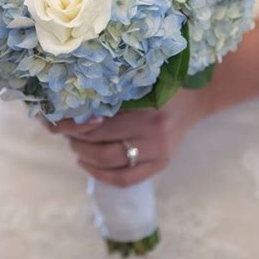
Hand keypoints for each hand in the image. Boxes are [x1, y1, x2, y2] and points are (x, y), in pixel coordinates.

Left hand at [42, 89, 205, 186]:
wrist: (195, 99)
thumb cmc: (163, 84)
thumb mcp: (140, 80)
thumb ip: (114, 89)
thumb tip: (73, 100)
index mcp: (147, 109)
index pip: (100, 123)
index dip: (76, 123)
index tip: (63, 117)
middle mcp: (153, 134)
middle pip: (101, 145)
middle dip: (76, 140)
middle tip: (65, 131)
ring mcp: (158, 153)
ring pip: (109, 163)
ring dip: (84, 155)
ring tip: (75, 144)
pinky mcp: (160, 165)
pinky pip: (125, 179)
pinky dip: (100, 175)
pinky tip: (86, 164)